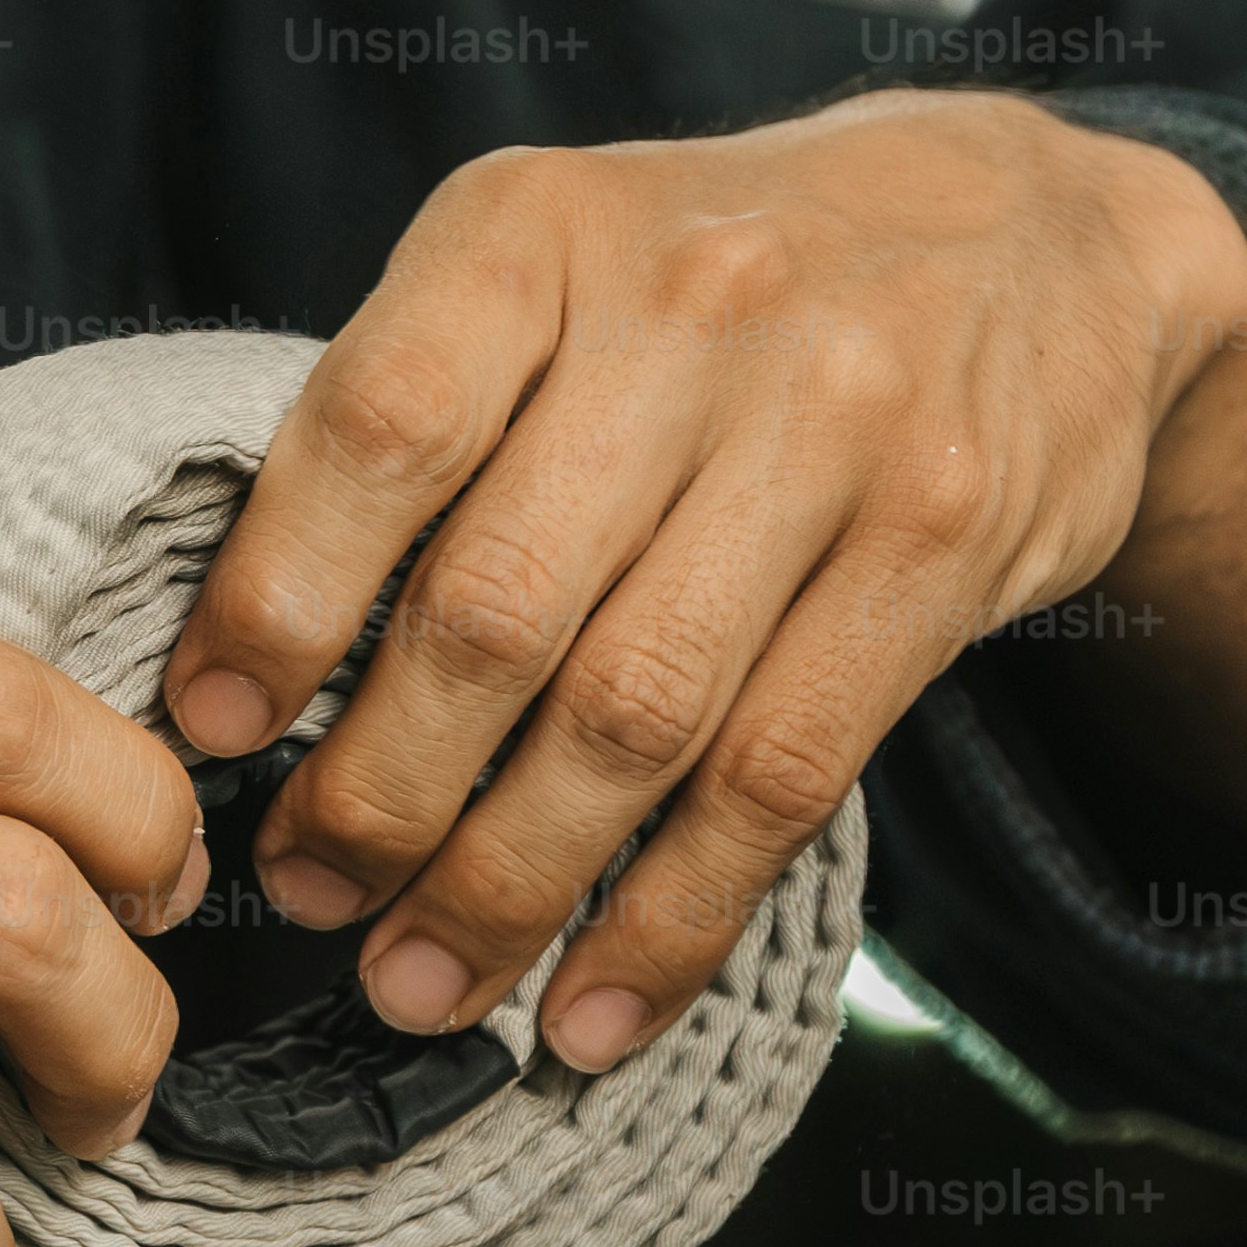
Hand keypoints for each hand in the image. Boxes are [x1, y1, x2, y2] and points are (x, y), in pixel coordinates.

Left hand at [162, 92, 1246, 1073]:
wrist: (1034, 240)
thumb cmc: (715, 284)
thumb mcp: (551, 265)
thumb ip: (422, 419)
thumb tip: (239, 666)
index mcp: (538, 232)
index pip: (380, 428)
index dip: (279, 602)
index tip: (212, 736)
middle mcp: (691, 313)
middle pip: (499, 606)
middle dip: (380, 793)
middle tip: (308, 897)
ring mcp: (835, 429)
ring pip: (634, 717)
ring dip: (507, 887)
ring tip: (417, 984)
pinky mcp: (944, 548)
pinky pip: (782, 780)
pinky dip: (671, 923)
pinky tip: (592, 1014)